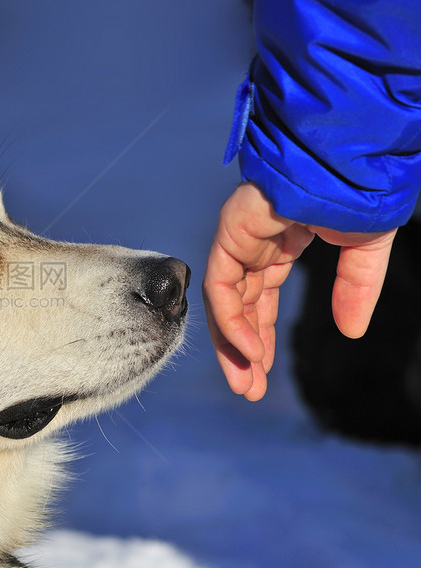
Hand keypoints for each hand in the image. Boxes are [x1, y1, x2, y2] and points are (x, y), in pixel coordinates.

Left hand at [202, 183, 396, 400]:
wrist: (352, 155)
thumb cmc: (359, 188)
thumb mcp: (365, 249)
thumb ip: (356, 288)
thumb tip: (352, 332)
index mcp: (280, 245)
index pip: (260, 300)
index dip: (262, 337)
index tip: (264, 373)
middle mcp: (254, 245)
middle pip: (239, 307)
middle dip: (244, 350)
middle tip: (248, 389)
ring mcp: (239, 238)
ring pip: (225, 301)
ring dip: (234, 345)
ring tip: (245, 384)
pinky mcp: (231, 232)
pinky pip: (223, 285)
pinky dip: (233, 320)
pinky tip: (250, 351)